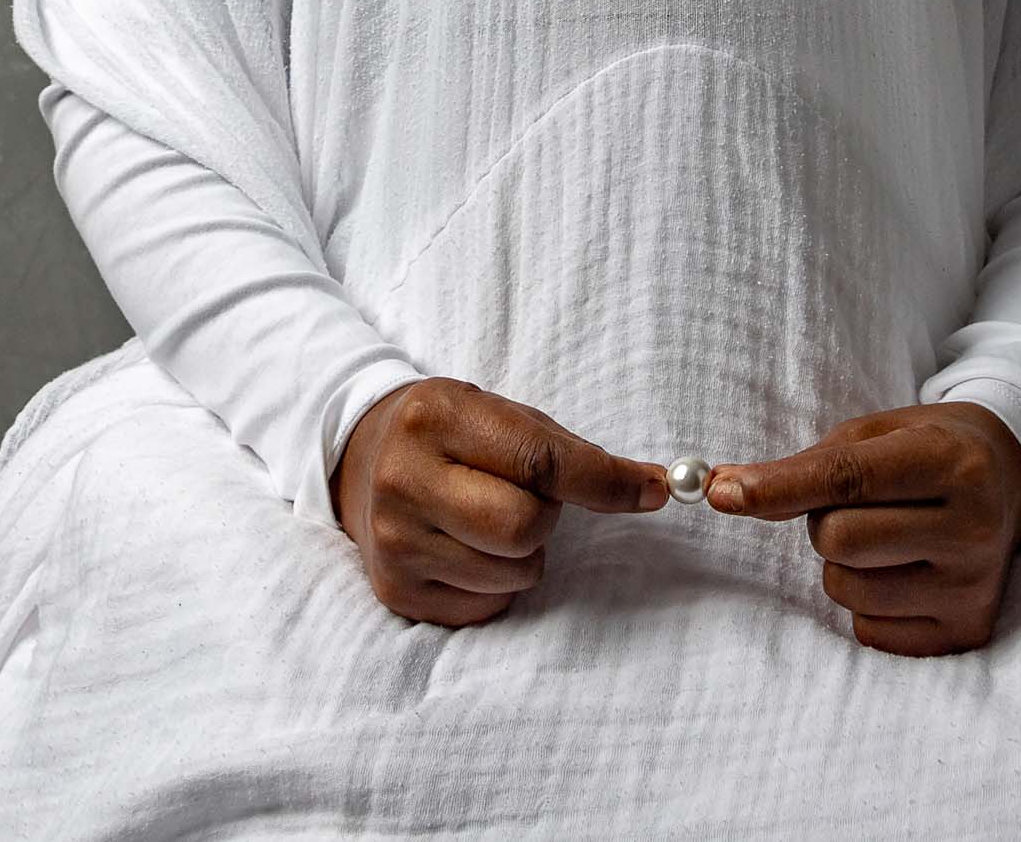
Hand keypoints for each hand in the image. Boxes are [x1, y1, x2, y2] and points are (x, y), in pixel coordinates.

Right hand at [330, 377, 670, 627]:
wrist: (366, 458)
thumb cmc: (455, 435)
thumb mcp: (500, 415)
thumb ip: (570, 451)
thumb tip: (653, 489)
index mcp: (435, 416)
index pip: (539, 460)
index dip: (604, 481)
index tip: (652, 492)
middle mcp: (404, 479)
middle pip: (525, 525)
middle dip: (548, 516)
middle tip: (529, 497)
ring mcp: (395, 541)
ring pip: (514, 571)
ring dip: (524, 552)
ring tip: (489, 519)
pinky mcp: (397, 591)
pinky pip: (489, 604)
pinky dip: (498, 581)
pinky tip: (468, 548)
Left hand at [704, 400, 1020, 656]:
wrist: (1009, 480)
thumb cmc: (926, 447)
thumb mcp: (877, 433)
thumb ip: (807, 464)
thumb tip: (724, 491)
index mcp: (951, 462)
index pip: (847, 479)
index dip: (779, 487)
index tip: (721, 492)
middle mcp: (971, 528)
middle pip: (839, 540)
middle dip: (823, 522)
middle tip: (858, 505)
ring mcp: (972, 587)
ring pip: (847, 589)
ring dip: (844, 565)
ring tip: (888, 536)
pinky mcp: (966, 633)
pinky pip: (869, 632)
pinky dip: (867, 604)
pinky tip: (905, 571)